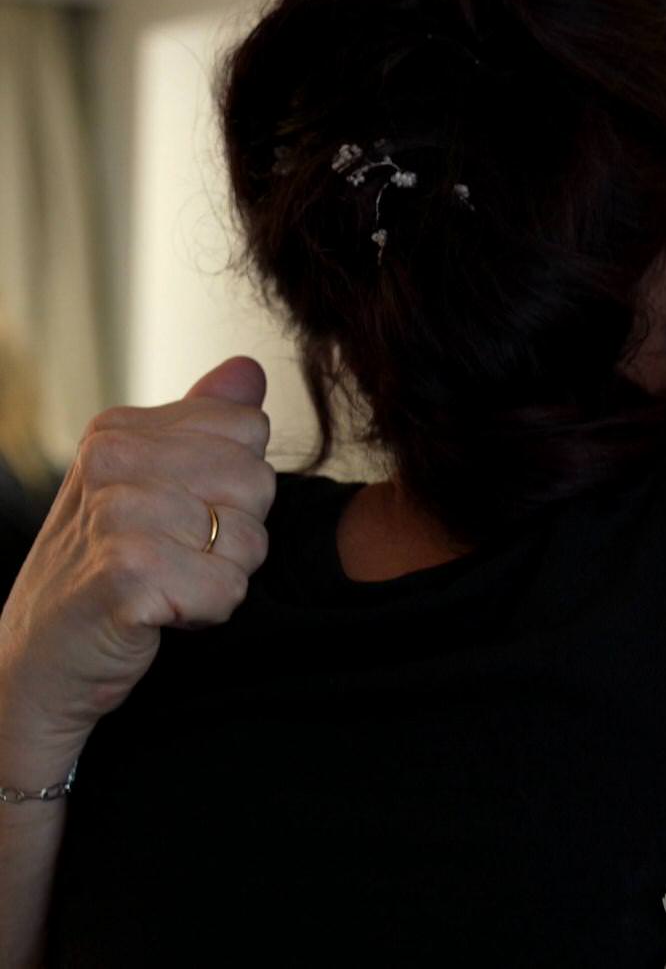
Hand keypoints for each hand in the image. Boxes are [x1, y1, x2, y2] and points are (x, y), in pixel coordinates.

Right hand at [0, 358, 276, 753]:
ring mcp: (116, 514)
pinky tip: (159, 613)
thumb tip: (250, 368)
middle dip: (234, 533)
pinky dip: (207, 612)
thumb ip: (202, 426)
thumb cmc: (105, 573)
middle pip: (258, 481)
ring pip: (249, 538)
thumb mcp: (148, 485)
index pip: (249, 429)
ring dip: (221, 577)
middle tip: (174, 557)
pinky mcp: (128, 573)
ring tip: (165, 583)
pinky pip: (228, 588)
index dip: (233, 485)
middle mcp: (113, 459)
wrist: (41, 662)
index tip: (181, 514)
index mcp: (121, 429)